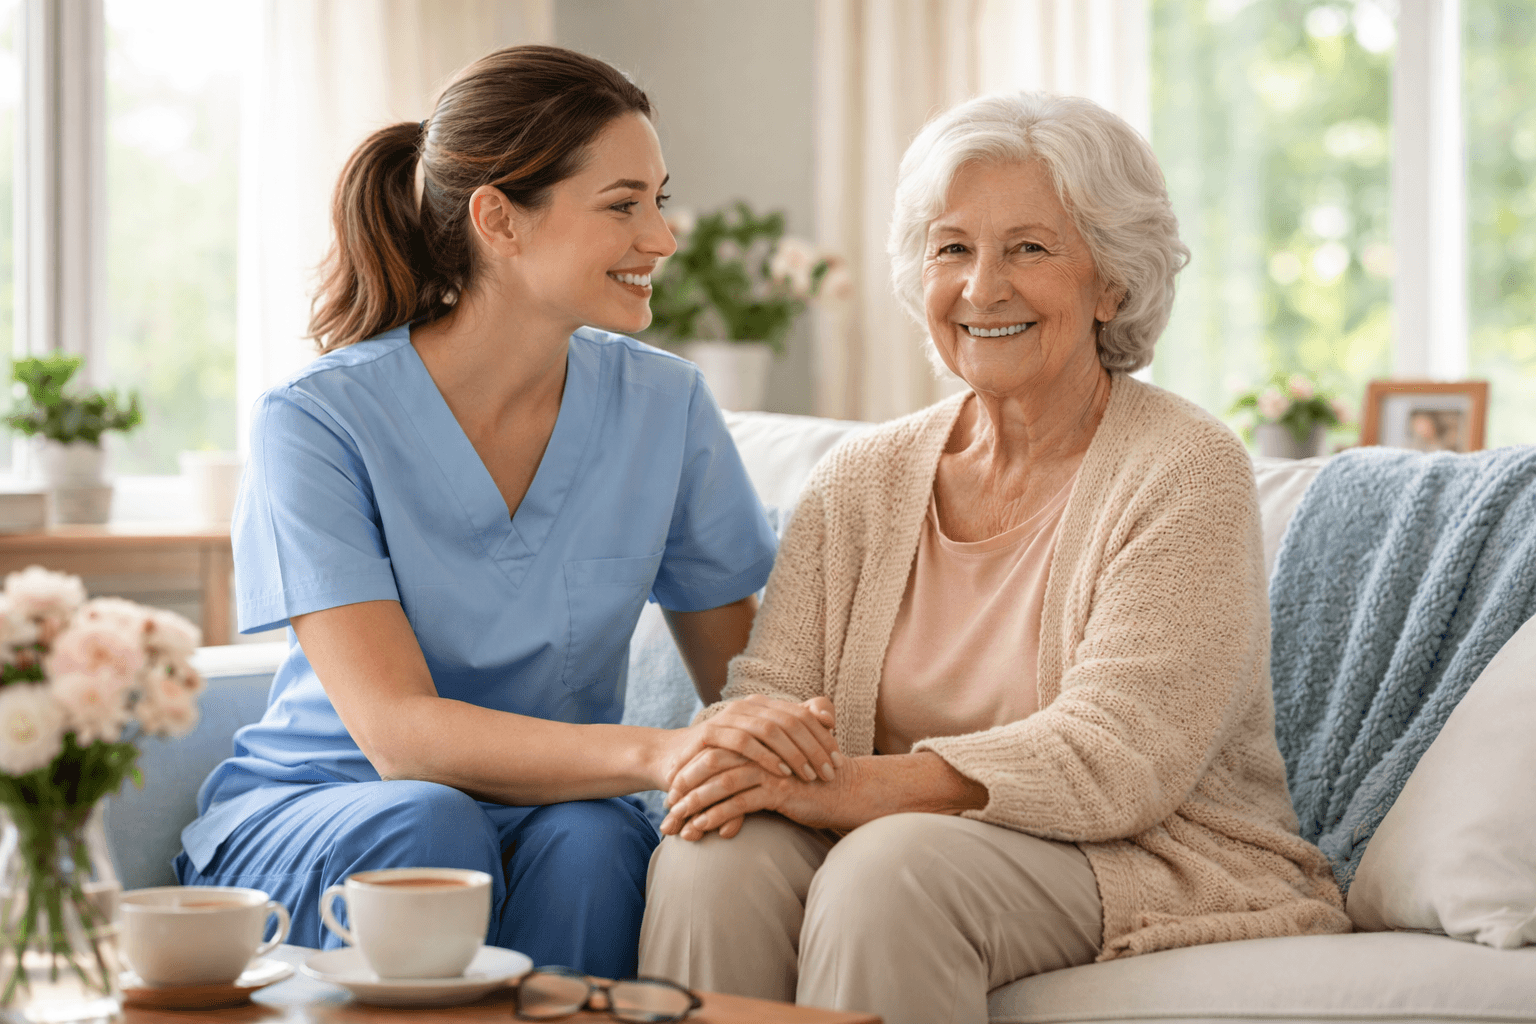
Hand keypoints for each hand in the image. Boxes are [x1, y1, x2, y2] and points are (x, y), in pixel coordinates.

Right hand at [658, 695, 838, 789]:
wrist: (675, 763)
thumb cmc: (726, 760)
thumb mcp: (763, 749)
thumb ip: (793, 734)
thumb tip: (829, 720)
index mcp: (764, 707)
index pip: (803, 714)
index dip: (824, 737)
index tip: (839, 762)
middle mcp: (748, 706)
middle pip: (792, 720)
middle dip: (815, 748)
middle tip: (830, 772)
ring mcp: (728, 717)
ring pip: (771, 729)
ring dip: (794, 754)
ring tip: (810, 776)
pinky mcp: (710, 734)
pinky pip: (744, 742)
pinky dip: (766, 757)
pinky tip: (781, 773)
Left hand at [659, 745, 858, 839]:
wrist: (845, 791)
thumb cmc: (809, 785)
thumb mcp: (776, 775)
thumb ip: (751, 774)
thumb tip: (723, 790)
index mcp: (754, 742)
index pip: (711, 752)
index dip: (688, 773)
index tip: (671, 795)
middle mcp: (758, 751)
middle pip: (708, 764)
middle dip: (683, 789)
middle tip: (665, 812)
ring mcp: (768, 769)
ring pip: (719, 784)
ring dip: (694, 806)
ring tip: (676, 827)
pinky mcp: (778, 790)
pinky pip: (738, 803)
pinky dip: (716, 816)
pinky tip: (701, 829)